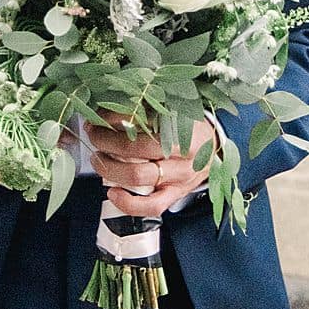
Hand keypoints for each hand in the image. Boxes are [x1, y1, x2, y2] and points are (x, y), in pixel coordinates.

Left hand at [86, 113, 214, 217]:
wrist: (214, 149)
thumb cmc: (187, 126)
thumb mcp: (173, 108)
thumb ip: (146, 106)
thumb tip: (109, 103)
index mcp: (180, 124)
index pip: (139, 119)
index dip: (112, 117)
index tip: (97, 115)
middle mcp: (181, 152)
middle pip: (135, 148)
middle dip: (105, 141)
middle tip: (93, 134)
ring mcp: (179, 176)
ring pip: (138, 177)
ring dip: (109, 168)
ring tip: (97, 160)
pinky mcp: (176, 195)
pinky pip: (152, 206)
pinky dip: (128, 203)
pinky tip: (112, 193)